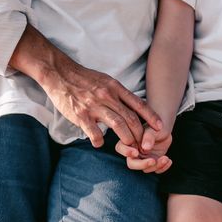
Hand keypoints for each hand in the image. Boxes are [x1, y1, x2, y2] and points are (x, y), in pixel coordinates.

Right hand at [36, 57, 161, 148]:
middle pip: (131, 118)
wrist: (60, 73)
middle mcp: (107, 96)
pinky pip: (94, 133)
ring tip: (131, 147)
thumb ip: (119, 94)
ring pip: (118, 125)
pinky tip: (100, 143)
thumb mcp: (106, 81)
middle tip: (145, 145)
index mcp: (115, 87)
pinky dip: (99, 141)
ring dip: (127, 139)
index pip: (138, 104)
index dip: (151, 117)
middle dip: (141, 134)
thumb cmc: (84, 79)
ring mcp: (94, 106)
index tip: (160, 127)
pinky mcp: (80, 115)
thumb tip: (133, 106)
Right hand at [117, 125, 172, 173]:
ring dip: (156, 166)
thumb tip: (146, 147)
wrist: (164, 127)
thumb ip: (148, 136)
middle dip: (142, 164)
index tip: (137, 152)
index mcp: (129, 141)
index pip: (121, 148)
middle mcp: (134, 152)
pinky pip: (156, 169)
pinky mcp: (153, 162)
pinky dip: (163, 168)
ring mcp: (144, 158)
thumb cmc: (155, 125)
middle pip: (132, 164)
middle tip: (153, 160)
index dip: (127, 152)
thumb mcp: (153, 129)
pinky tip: (169, 161)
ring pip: (146, 169)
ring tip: (166, 158)